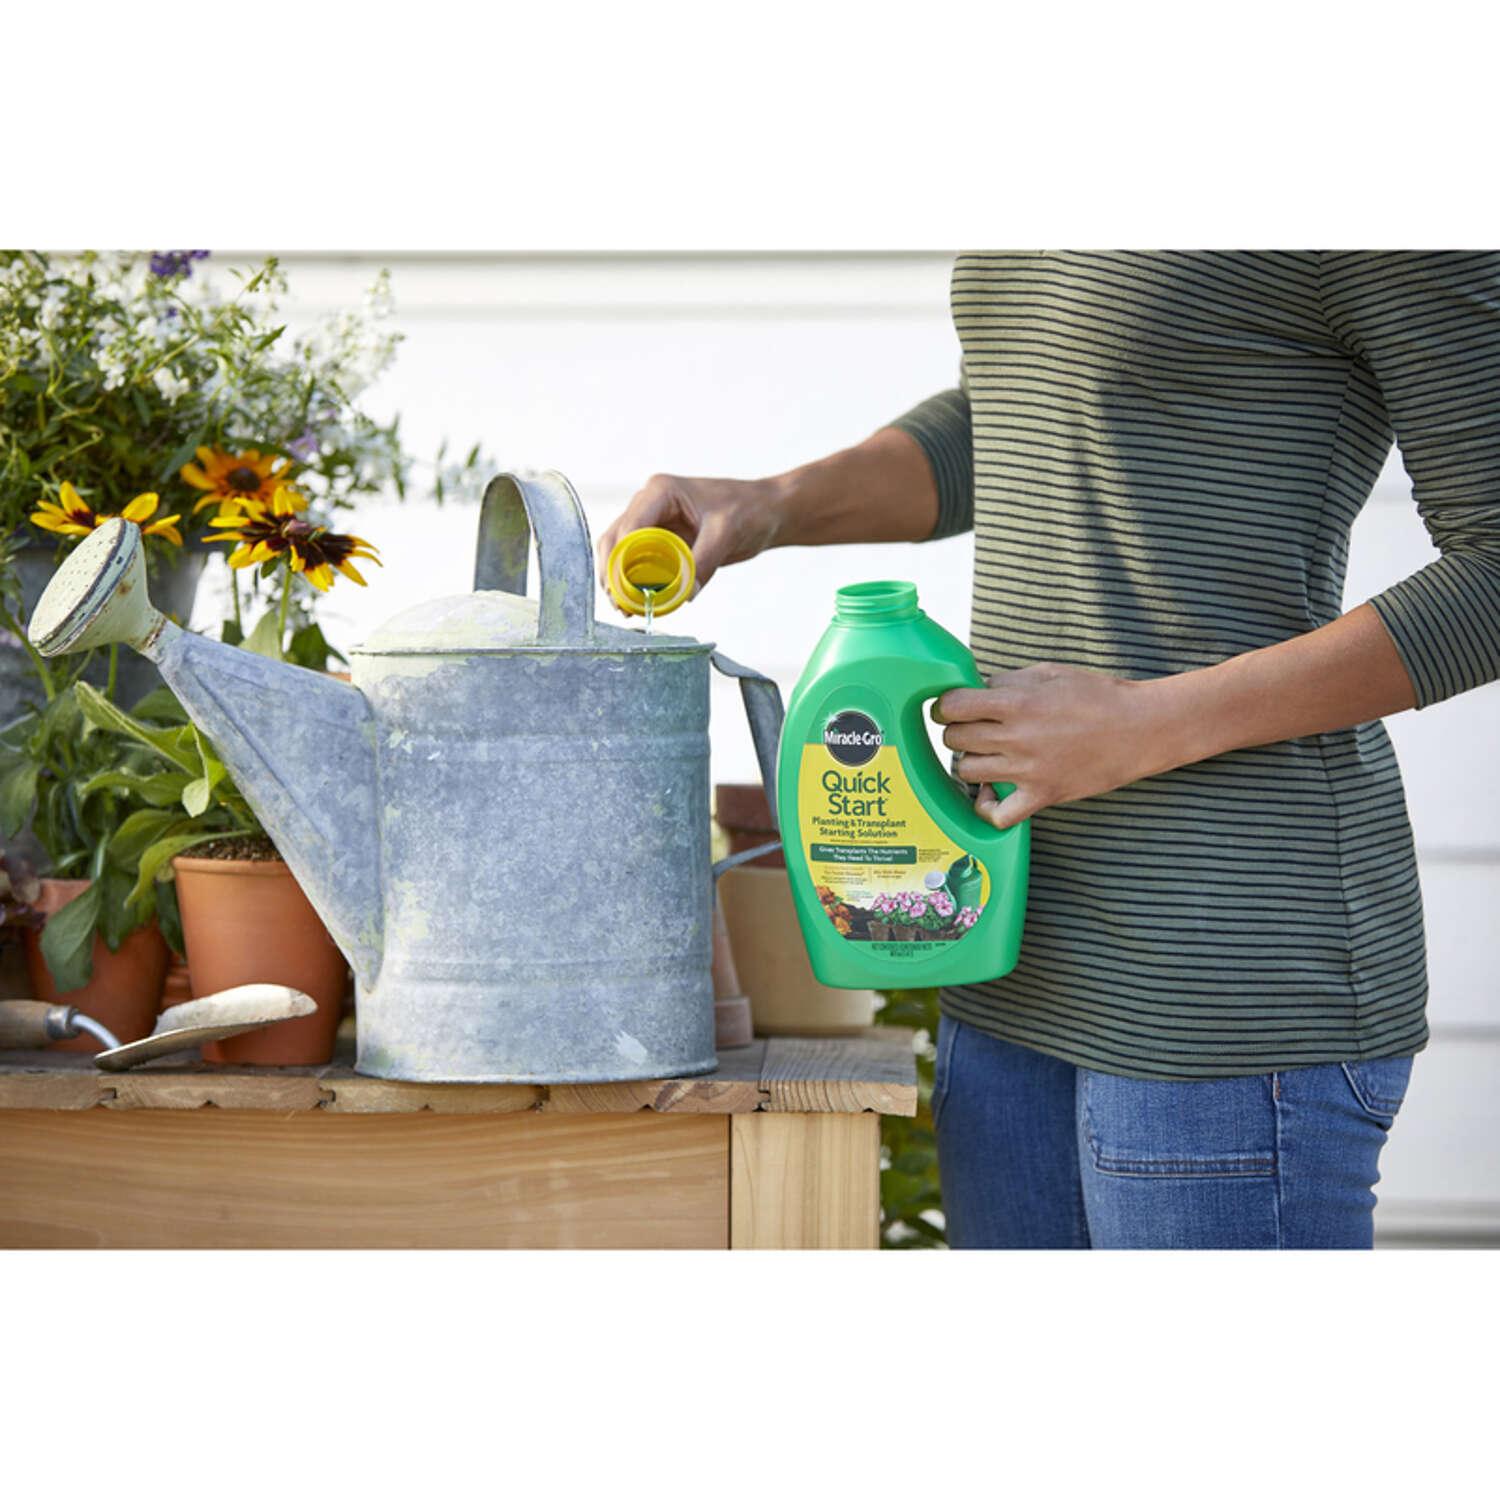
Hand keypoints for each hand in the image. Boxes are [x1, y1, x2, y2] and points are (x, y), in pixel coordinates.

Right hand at [595, 473, 783, 605]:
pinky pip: (640, 563)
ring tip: (626, 610)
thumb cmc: (750, 510)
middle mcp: (650, 504)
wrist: (767, 512)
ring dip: (620, 580)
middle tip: (620, 605)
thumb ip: (704, 562)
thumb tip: (685, 594)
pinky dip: (636, 582)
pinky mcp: (661, 541)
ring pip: (622, 553)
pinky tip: (638, 604)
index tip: (623, 590)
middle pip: (616, 540)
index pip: (629, 526)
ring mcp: (653, 522)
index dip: (621, 559)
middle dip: (614, 573)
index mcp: (661, 492)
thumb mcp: (727, 533)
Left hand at [933, 663, 1168, 829]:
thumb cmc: (1099, 696)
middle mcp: (1017, 738)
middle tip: (974, 727)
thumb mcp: (1050, 673)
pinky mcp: (1043, 796)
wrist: (1142, 728)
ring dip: (970, 761)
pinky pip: (997, 816)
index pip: (953, 706)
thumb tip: (975, 689)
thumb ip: (1008, 681)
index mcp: (1018, 702)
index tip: (954, 706)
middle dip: (958, 730)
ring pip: (967, 771)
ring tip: (986, 753)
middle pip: (955, 738)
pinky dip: (986, 807)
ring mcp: (1028, 771)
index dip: (947, 704)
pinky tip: (990, 792)